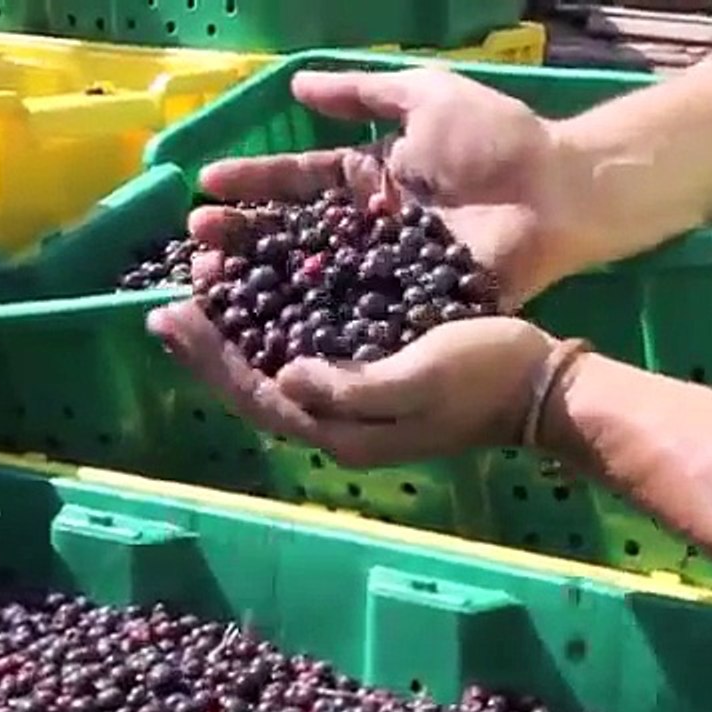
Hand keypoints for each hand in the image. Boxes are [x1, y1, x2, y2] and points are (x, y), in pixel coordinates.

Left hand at [147, 300, 556, 467]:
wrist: (541, 384)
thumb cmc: (486, 376)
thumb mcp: (423, 378)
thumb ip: (352, 386)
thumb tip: (286, 373)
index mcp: (345, 429)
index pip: (259, 395)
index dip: (210, 357)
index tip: (170, 312)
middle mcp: (340, 419)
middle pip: (258, 382)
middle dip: (213, 340)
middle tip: (175, 292)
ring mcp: (357, 398)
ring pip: (279, 363)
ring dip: (240, 326)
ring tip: (210, 283)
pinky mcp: (374, 371)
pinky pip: (308, 348)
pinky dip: (277, 319)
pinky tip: (265, 290)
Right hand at [188, 67, 597, 308]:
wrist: (557, 191)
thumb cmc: (498, 140)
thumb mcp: (425, 99)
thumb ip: (363, 92)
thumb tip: (297, 84)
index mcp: (375, 180)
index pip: (303, 182)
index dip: (257, 185)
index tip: (207, 186)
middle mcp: (375, 230)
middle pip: (299, 237)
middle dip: (247, 237)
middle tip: (197, 243)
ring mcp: (393, 273)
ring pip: (320, 279)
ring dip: (268, 283)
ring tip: (217, 284)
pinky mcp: (415, 307)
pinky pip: (363, 317)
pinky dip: (322, 324)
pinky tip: (275, 332)